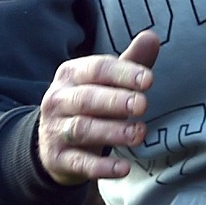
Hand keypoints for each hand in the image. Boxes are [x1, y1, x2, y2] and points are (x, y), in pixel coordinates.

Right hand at [38, 29, 160, 185]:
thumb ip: (130, 62)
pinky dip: (101, 166)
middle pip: (86, 99)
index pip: (97, 69)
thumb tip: (151, 36)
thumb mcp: (107, 82)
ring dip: (111, 132)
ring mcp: (55, 130)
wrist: (53, 143)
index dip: (123, 73)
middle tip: (143, 105)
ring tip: (139, 134)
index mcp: (71, 74)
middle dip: (115, 101)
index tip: (149, 80)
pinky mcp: (58, 158)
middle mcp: (58, 100)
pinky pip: (79, 163)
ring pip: (81, 129)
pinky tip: (123, 168)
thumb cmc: (91, 105)